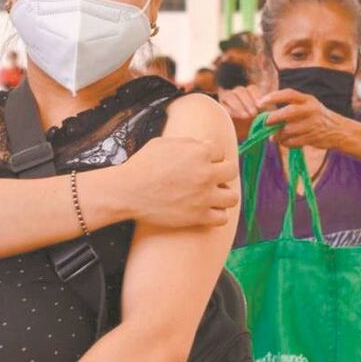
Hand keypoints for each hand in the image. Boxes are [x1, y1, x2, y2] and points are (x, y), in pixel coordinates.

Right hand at [123, 136, 238, 227]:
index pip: (221, 152)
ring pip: (232, 197)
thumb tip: (202, 145)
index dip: (211, 157)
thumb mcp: (164, 143)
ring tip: (213, 196)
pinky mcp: (198, 216)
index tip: (201, 163)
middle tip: (210, 178)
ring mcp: (204, 196)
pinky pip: (222, 218)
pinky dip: (217, 215)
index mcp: (200, 151)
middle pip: (232, 171)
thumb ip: (188, 143)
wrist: (128, 191)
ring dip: (224, 195)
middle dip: (222, 173)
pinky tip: (207, 211)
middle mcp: (206, 173)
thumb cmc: (142, 165)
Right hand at [217, 85, 265, 139]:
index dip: (256, 96)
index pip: (252, 89)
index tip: (260, 106)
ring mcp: (226, 99)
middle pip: (240, 90)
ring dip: (238, 105)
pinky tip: (234, 118)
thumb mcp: (263, 120)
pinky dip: (228, 110)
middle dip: (248, 102)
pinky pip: (221, 105)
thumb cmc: (254, 126)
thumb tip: (273, 114)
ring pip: (229, 95)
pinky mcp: (219, 108)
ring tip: (245, 116)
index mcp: (250, 94)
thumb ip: (268, 114)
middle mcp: (237, 94)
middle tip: (253, 114)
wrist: (240, 137)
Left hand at [261, 89, 347, 149]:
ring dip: (278, 134)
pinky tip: (284, 142)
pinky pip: (294, 141)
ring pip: (289, 129)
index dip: (273, 97)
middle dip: (274, 117)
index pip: (289, 94)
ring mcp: (313, 124)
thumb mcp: (308, 106)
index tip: (260, 102)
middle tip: (265, 122)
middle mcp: (311, 110)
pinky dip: (286, 143)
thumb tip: (267, 116)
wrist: (339, 130)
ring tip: (274, 137)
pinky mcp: (313, 137)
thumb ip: (291, 108)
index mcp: (308, 99)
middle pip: (289, 112)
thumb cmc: (317, 117)